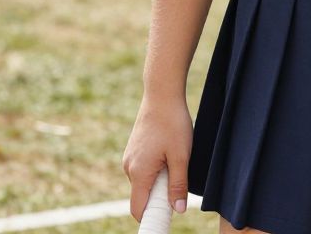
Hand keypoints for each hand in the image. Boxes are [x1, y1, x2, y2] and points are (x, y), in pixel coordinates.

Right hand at [122, 95, 192, 222]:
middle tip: (178, 174)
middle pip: (143, 195)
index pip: (138, 209)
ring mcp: (130, 157)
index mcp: (138, 172)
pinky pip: (144, 168)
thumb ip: (178, 185)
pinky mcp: (134, 149)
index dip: (152, 217)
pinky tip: (168, 148)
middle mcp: (129, 167)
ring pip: (145, 181)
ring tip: (174, 156)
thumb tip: (178, 210)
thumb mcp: (181, 155)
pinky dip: (156, 167)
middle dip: (160, 194)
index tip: (167, 216)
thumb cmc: (172, 122)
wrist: (162, 92)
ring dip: (159, 178)